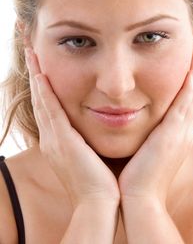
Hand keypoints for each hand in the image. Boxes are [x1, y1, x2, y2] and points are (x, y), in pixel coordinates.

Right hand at [25, 47, 119, 208]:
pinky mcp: (61, 140)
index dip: (43, 84)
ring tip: (31, 52)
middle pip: (39, 97)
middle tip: (30, 48)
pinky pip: (49, 109)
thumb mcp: (91, 153)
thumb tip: (102, 121)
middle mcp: (51, 136)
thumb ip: (89, 137)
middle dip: (35, 72)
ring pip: (41, 98)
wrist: (100, 203)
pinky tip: (41, 73)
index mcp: (58, 140)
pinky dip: (44, 91)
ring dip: (36, 74)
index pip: (48, 104)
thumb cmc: (101, 180)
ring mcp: (53, 138)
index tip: (42, 63)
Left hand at [118, 44, 192, 204]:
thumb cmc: (137, 174)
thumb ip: (143, 131)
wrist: (138, 198)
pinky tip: (191, 66)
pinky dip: (191, 83)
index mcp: (176, 132)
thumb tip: (131, 115)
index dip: (187, 77)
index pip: (185, 98)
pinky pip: (188, 102)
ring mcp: (182, 131)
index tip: (186, 58)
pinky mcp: (175, 133)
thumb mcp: (144, 148)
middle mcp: (183, 128)